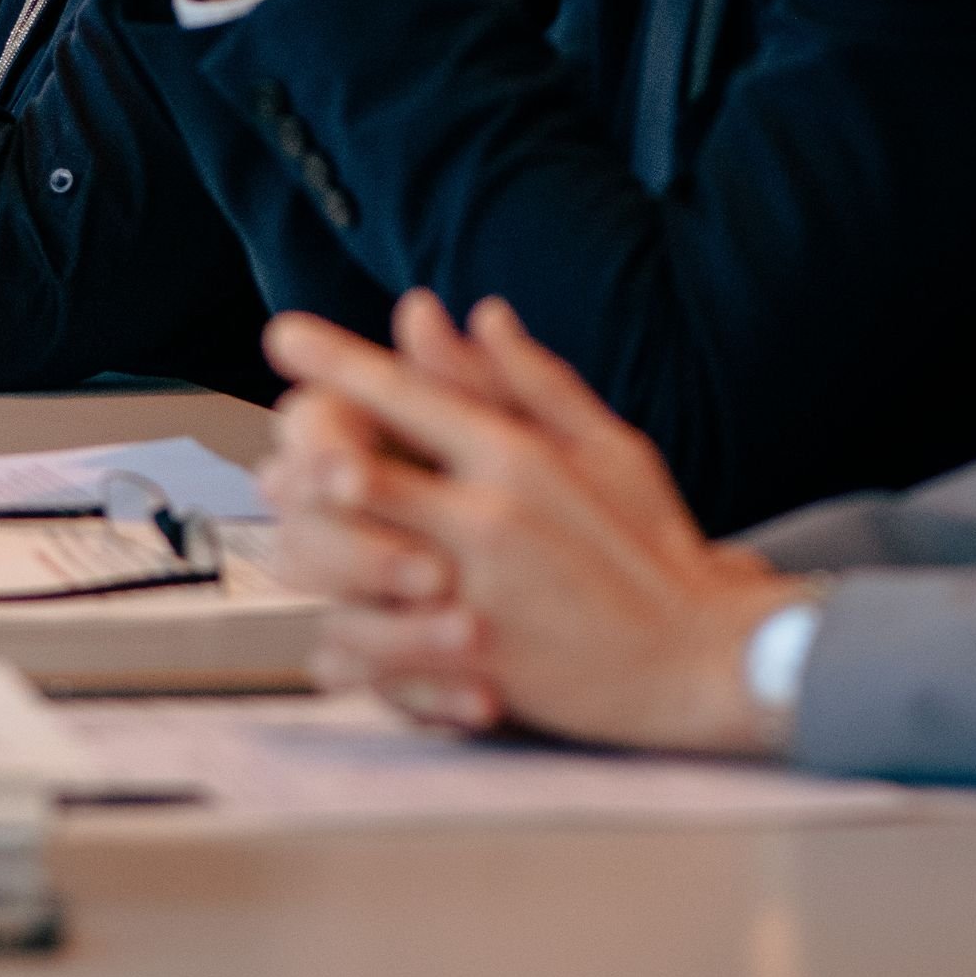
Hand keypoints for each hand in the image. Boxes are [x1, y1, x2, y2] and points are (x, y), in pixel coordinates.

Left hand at [261, 300, 798, 751]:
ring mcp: (474, 593)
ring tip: (299, 552)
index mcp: (517, 456)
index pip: (404, 393)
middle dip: (295, 464)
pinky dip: (340, 648)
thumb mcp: (610, 448)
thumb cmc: (656, 550)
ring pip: (341, 565)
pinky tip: (337, 641)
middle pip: (347, 472)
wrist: (702, 660)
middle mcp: (487, 515)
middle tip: (274, 464)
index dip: (334, 361)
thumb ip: (533, 382)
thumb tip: (480, 312)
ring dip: (308, 556)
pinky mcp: (470, 664)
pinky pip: (367, 651)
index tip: (282, 334)